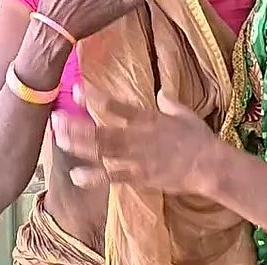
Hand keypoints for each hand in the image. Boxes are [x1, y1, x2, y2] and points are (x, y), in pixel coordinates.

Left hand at [52, 87, 220, 195]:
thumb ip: (170, 103)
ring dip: (79, 146)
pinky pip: (113, 177)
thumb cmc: (200, 139)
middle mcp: (138, 137)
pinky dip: (94, 177)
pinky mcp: (140, 178)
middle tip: (56, 118)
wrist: (210, 166)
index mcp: (148, 119)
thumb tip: (162, 93)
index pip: (117, 106)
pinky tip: (77, 175)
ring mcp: (137, 159)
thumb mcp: (186, 114)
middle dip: (77, 125)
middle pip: (102, 131)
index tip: (77, 89)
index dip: (95, 98)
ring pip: (103, 152)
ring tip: (59, 139)